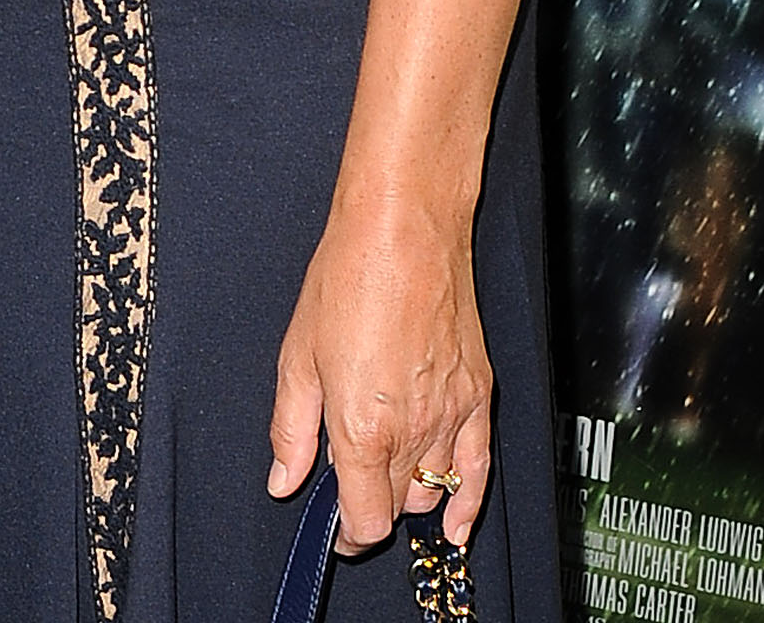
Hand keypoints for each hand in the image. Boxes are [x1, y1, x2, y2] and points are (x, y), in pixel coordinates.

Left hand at [267, 192, 490, 553]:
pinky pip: (479, 471)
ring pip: (433, 489)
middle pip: (396, 506)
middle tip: (346, 478)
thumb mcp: (297, 354)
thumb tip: (284, 480)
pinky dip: (467, 503)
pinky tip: (455, 523)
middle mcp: (414, 432)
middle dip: (370, 503)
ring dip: (407, 492)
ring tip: (383, 472)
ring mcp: (452, 417)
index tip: (333, 525)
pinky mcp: (479, 397)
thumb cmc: (347, 278)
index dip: (346, 532)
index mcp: (364, 428)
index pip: (366, 521)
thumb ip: (291, 430)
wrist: (404, 230)